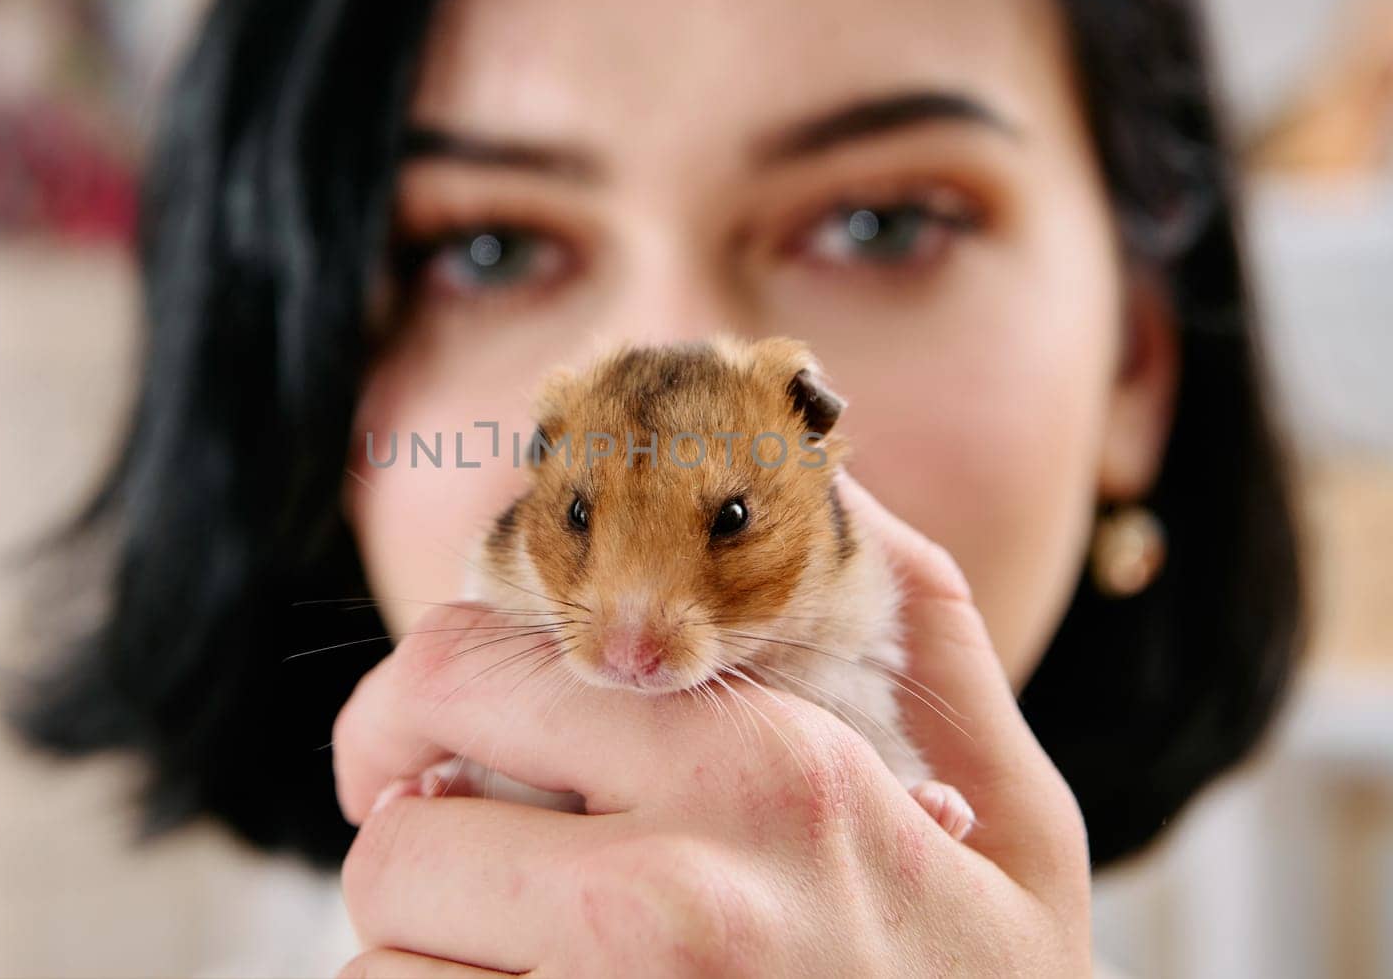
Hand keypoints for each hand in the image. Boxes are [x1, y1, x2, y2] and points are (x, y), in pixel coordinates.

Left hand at [332, 468, 1090, 976]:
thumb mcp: (1010, 808)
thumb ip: (913, 621)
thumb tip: (822, 466)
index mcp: (761, 769)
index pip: (465, 669)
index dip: (401, 710)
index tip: (411, 764)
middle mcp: (675, 899)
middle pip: (397, 843)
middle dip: (412, 853)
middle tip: (464, 881)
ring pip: (385, 970)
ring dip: (429, 966)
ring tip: (527, 972)